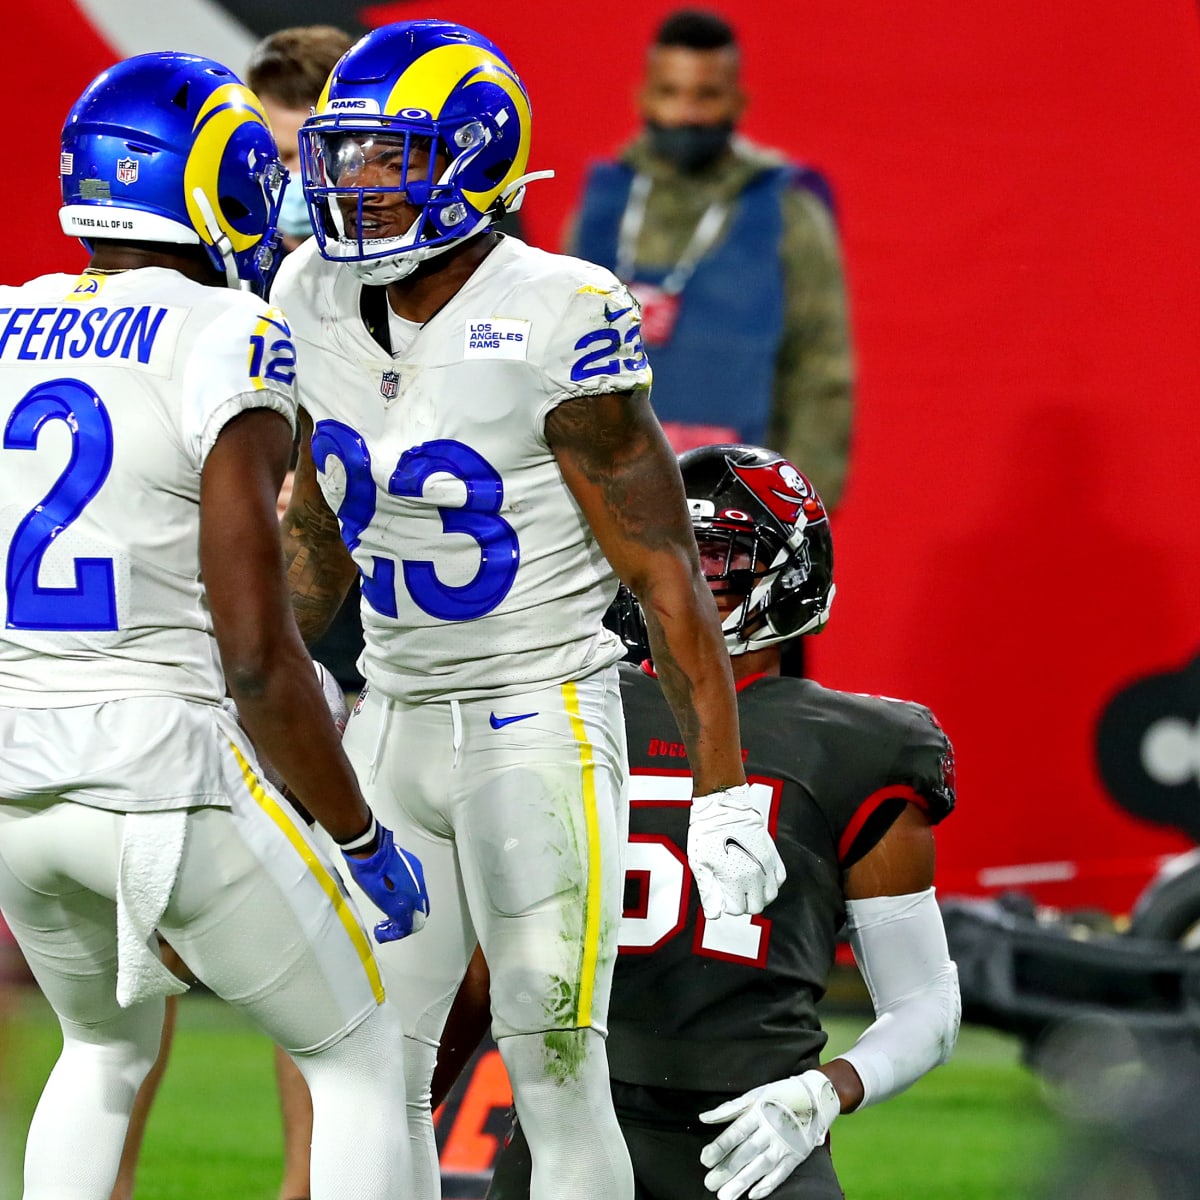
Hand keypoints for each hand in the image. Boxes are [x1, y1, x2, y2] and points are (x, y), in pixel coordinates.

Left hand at [342, 825, 429, 942]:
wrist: (367, 844)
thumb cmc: (369, 870)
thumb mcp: (378, 895)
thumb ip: (394, 910)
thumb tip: (402, 922)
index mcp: (412, 890)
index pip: (414, 919)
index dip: (400, 931)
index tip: (384, 933)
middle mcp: (418, 881)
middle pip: (419, 910)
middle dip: (405, 922)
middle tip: (388, 926)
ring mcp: (415, 872)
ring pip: (417, 898)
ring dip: (405, 909)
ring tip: (387, 912)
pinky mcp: (410, 865)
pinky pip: (413, 887)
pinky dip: (405, 897)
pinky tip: (391, 895)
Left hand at [687, 784, 785, 918]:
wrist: (723, 807)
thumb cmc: (707, 833)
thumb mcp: (699, 864)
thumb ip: (708, 892)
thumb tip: (713, 914)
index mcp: (736, 880)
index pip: (737, 910)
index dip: (727, 905)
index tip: (720, 894)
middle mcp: (755, 876)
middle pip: (756, 906)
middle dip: (743, 903)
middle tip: (732, 891)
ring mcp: (766, 865)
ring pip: (771, 895)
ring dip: (759, 895)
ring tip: (746, 886)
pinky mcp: (772, 853)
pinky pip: (780, 878)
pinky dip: (772, 882)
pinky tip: (759, 876)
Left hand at [699, 1070, 840, 1199]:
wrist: (817, 1095)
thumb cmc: (780, 1094)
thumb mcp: (755, 1095)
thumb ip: (729, 1109)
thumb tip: (703, 1118)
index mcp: (759, 1111)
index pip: (736, 1132)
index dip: (720, 1146)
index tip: (705, 1159)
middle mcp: (772, 1129)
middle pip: (747, 1152)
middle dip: (727, 1169)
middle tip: (710, 1184)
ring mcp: (785, 1144)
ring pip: (762, 1166)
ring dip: (743, 1182)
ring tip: (726, 1196)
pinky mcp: (797, 1155)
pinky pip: (781, 1173)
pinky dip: (768, 1185)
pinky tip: (753, 1195)